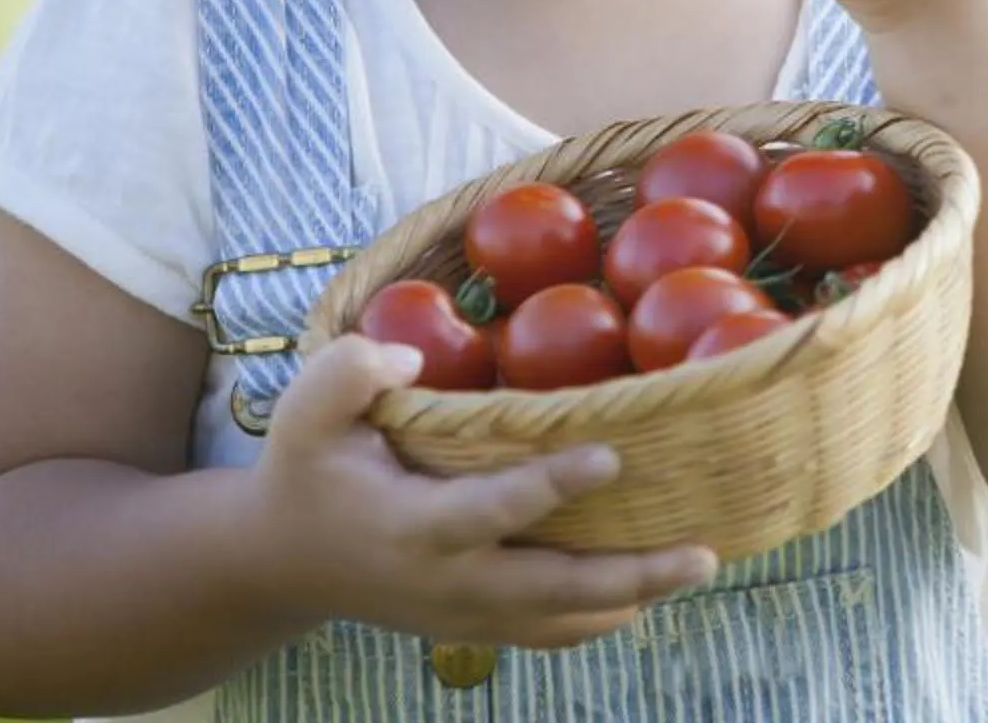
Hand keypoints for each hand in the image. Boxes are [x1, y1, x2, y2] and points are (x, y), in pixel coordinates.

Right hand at [242, 337, 716, 648]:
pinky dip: (604, 615)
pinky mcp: (476, 625)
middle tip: (704, 553)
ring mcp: (466, 615)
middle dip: (632, 576)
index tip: (611, 455)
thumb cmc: (305, 469)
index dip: (550, 488)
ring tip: (699, 564)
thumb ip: (348, 373)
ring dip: (634, 598)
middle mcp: (447, 583)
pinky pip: (551, 631)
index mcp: (411, 528)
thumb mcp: (304, 411)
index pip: (490, 513)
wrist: (282, 563)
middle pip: (552, 592)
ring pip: (563, 622)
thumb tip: (411, 355)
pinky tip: (653, 586)